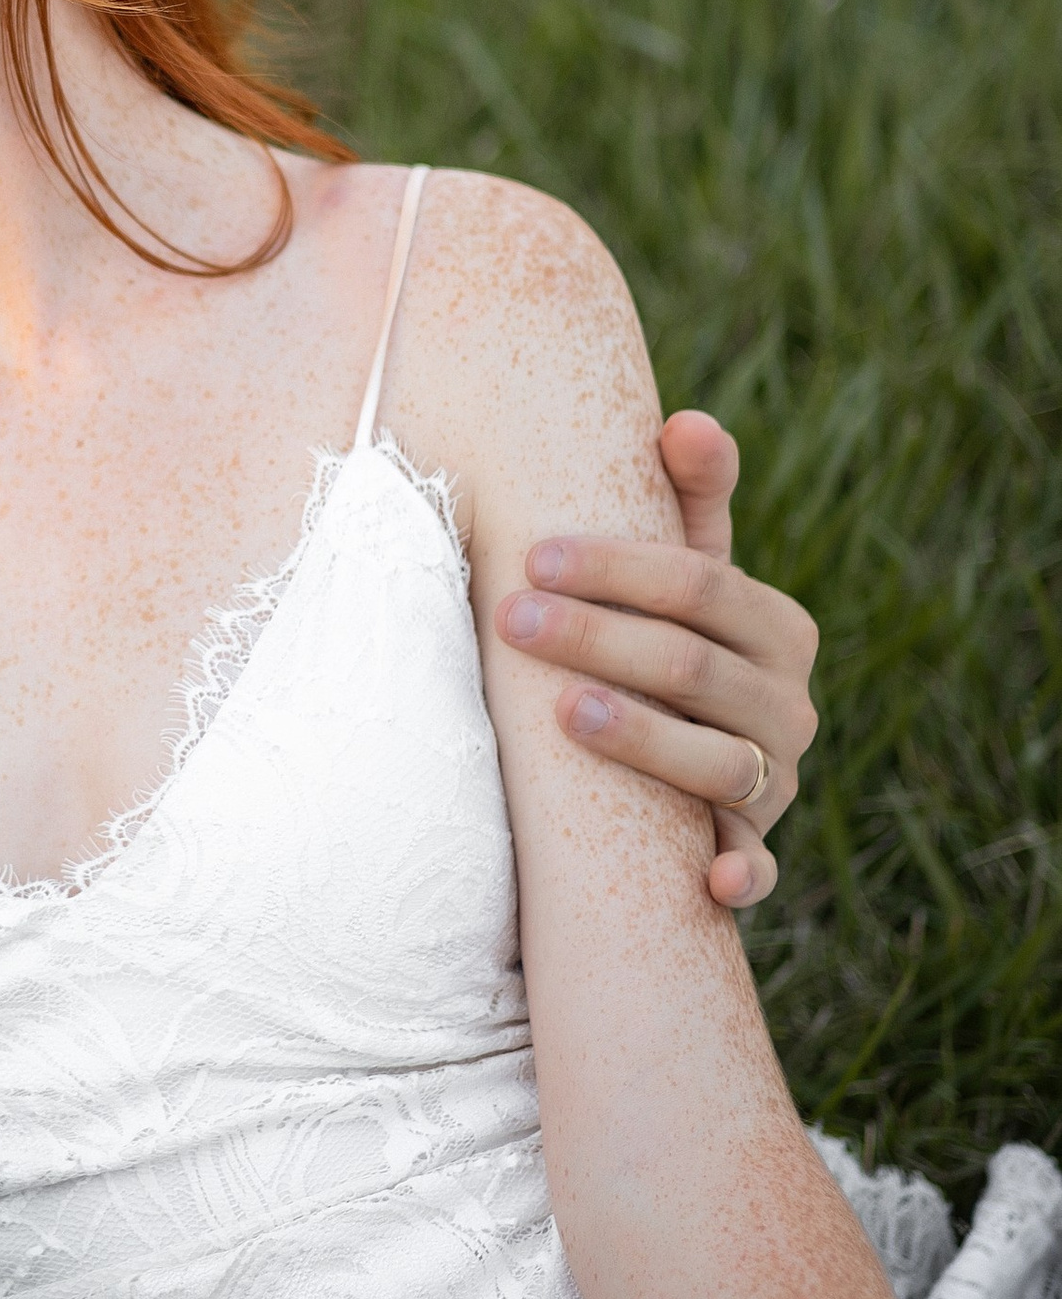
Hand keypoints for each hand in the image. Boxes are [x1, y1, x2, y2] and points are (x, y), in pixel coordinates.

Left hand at [493, 410, 816, 908]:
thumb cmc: (668, 639)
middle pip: (696, 667)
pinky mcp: (751, 849)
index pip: (702, 585)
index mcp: (776, 627)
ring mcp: (775, 782)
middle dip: (601, 638)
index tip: (533, 554)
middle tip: (510, 618)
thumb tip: (690, 421)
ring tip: (563, 712)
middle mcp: (788, 705)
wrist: (688, 756)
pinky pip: (756, 868)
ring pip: (719, 763)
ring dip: (645, 739)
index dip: (620, 567)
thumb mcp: (686, 571)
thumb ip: (691, 498)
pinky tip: (708, 876)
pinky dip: (740, 873)